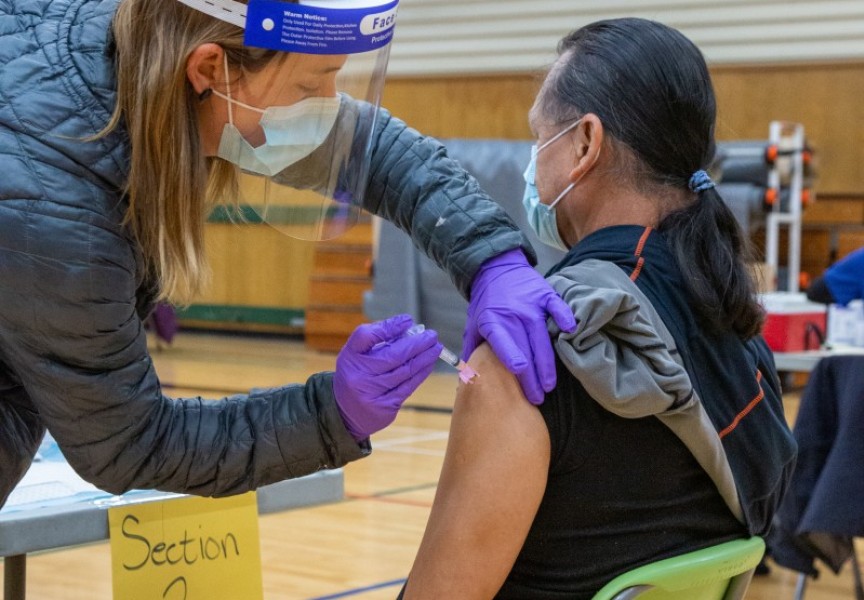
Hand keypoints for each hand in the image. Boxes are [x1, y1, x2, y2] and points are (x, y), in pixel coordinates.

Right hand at [334, 315, 442, 440]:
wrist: (344, 411)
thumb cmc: (356, 373)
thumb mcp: (357, 353)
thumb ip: (378, 338)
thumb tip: (409, 327)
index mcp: (351, 357)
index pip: (366, 336)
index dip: (389, 327)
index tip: (408, 320)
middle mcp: (358, 376)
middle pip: (392, 356)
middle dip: (417, 344)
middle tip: (432, 335)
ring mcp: (372, 394)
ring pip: (404, 372)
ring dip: (424, 358)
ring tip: (436, 348)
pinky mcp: (385, 408)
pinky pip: (407, 387)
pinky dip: (420, 374)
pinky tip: (428, 364)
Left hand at [462, 249, 576, 404]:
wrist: (496, 269)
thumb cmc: (485, 304)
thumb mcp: (473, 326)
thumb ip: (471, 352)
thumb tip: (466, 381)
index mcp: (492, 322)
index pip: (503, 344)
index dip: (513, 360)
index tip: (521, 377)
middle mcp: (513, 314)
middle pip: (526, 350)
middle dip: (532, 377)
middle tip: (537, 398)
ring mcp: (531, 304)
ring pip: (542, 338)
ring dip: (548, 364)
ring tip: (550, 384)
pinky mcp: (545, 295)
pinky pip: (557, 308)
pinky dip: (565, 318)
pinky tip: (571, 331)